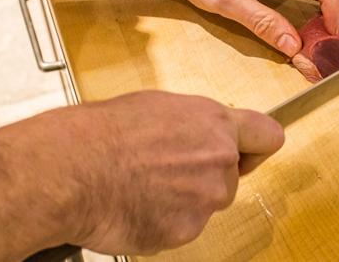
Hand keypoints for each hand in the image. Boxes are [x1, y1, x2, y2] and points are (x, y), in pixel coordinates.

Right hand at [29, 91, 283, 254]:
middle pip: (229, 178)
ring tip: (141, 186)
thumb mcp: (157, 106)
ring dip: (182, 201)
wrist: (70, 170)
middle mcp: (220, 162)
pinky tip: (133, 205)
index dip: (256, 148)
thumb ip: (193, 124)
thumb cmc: (103, 132)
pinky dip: (161, 222)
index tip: (246, 154)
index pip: (268, 137)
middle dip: (204, 178)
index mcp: (216, 124)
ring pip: (204, 205)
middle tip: (162, 170)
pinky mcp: (184, 232)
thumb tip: (197, 133)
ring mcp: (204, 200)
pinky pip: (181, 228)